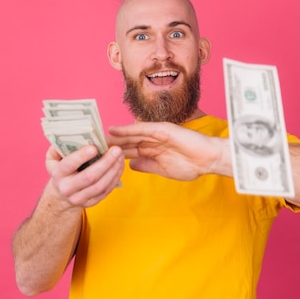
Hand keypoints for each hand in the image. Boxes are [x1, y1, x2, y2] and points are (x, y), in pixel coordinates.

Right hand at [45, 144, 123, 207]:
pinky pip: (105, 191)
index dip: (82, 156)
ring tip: (120, 157)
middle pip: (90, 177)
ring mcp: (79, 198)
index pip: (69, 165)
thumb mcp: (52, 159)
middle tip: (116, 149)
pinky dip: (115, 178)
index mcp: (58, 174)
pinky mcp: (90, 203)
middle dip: (106, 162)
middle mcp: (67, 188)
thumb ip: (56, 148)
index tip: (94, 147)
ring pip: (100, 185)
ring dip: (113, 170)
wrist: (61, 196)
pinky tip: (119, 167)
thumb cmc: (61, 171)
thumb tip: (66, 138)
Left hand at [107, 122, 231, 179]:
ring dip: (114, 136)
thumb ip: (146, 165)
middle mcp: (152, 140)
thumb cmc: (190, 165)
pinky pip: (141, 129)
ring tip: (96, 136)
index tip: (98, 157)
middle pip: (127, 142)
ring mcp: (157, 134)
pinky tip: (114, 130)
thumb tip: (130, 165)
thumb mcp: (163, 169)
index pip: (129, 151)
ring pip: (130, 134)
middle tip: (91, 145)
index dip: (114, 154)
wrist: (209, 160)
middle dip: (110, 144)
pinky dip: (127, 129)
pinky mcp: (163, 129)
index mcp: (152, 150)